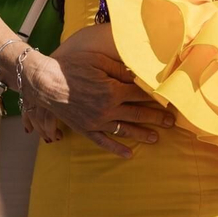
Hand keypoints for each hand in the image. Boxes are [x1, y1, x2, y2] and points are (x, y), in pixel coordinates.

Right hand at [22, 24, 175, 158]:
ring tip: (156, 138)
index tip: (169, 101)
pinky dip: (117, 149)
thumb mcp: (99, 62)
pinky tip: (129, 154)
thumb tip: (139, 73)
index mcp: (113, 90)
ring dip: (142, 134)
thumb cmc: (72, 67)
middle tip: (171, 122)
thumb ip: (120, 69)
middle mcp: (108, 109)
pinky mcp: (86, 129)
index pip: (141, 95)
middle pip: (138, 114)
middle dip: (156, 117)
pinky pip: (104, 141)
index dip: (156, 97)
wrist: (46, 82)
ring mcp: (97, 121)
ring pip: (125, 129)